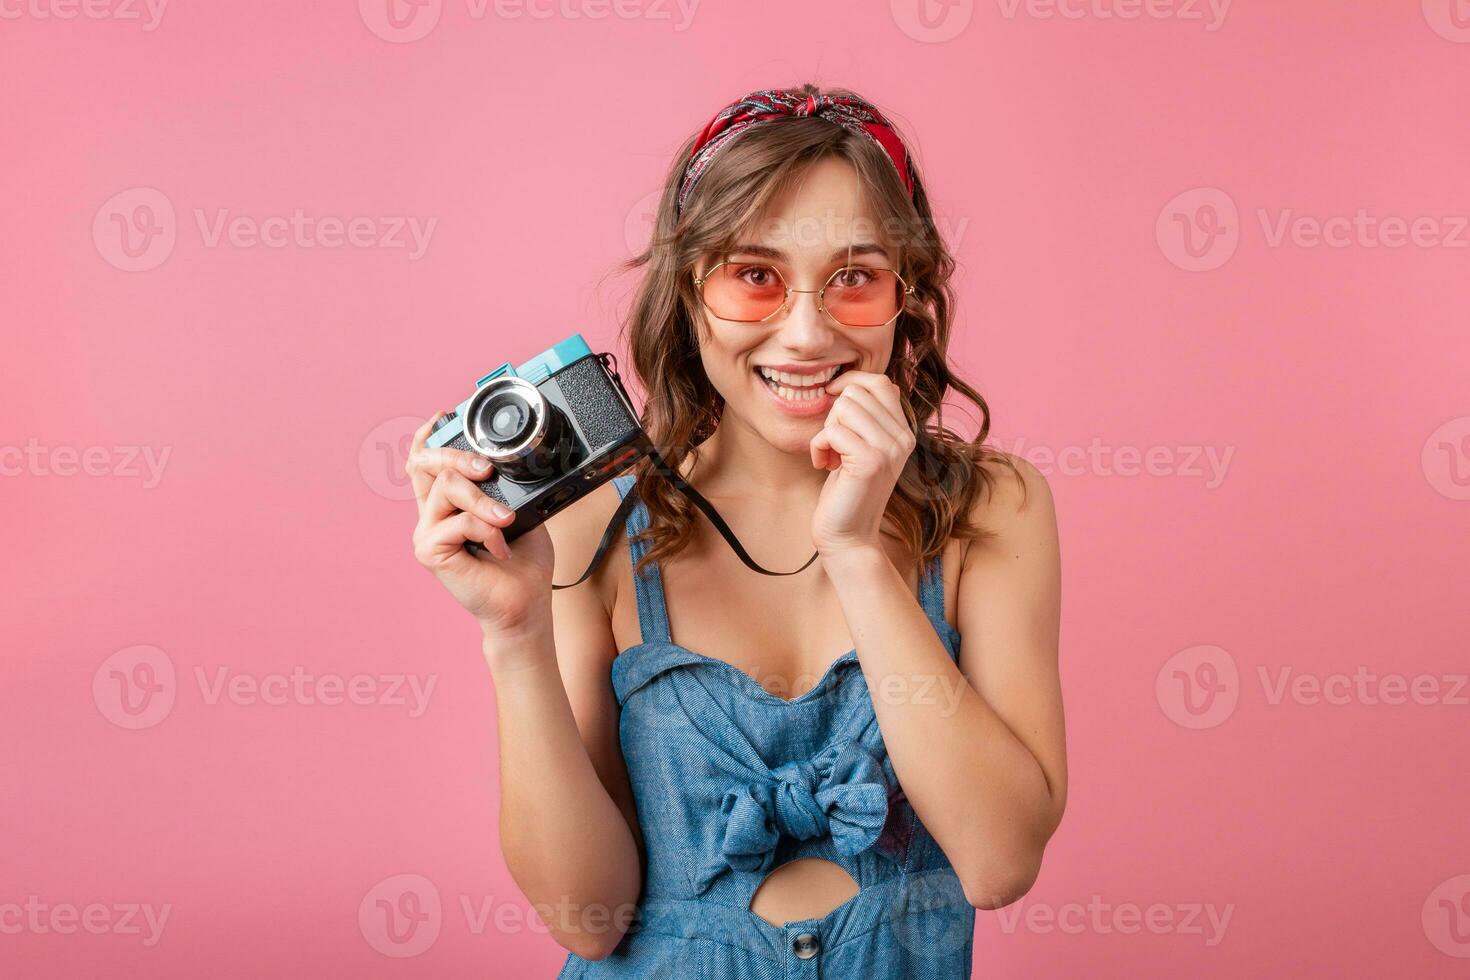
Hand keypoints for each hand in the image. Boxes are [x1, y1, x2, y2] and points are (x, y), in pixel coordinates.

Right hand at [407, 413, 555, 638]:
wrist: (524, 607)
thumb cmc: (523, 563)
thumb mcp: (520, 512)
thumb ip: (503, 487)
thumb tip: (503, 462)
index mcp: (448, 504)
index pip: (424, 463)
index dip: (428, 437)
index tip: (442, 416)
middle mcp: (431, 515)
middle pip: (427, 464)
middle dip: (458, 455)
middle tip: (486, 468)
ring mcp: (426, 533)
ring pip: (446, 488)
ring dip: (483, 501)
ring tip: (506, 522)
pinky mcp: (428, 551)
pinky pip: (457, 521)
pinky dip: (485, 530)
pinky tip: (499, 548)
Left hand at [808, 371, 916, 556]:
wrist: (848, 537)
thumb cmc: (847, 490)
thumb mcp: (862, 447)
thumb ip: (868, 418)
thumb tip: (857, 381)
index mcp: (904, 431)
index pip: (881, 382)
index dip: (851, 383)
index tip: (832, 400)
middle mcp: (903, 438)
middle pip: (857, 392)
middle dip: (834, 414)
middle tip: (834, 444)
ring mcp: (889, 450)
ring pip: (844, 407)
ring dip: (826, 430)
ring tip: (831, 455)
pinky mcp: (870, 462)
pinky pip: (832, 431)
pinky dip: (818, 446)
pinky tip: (823, 465)